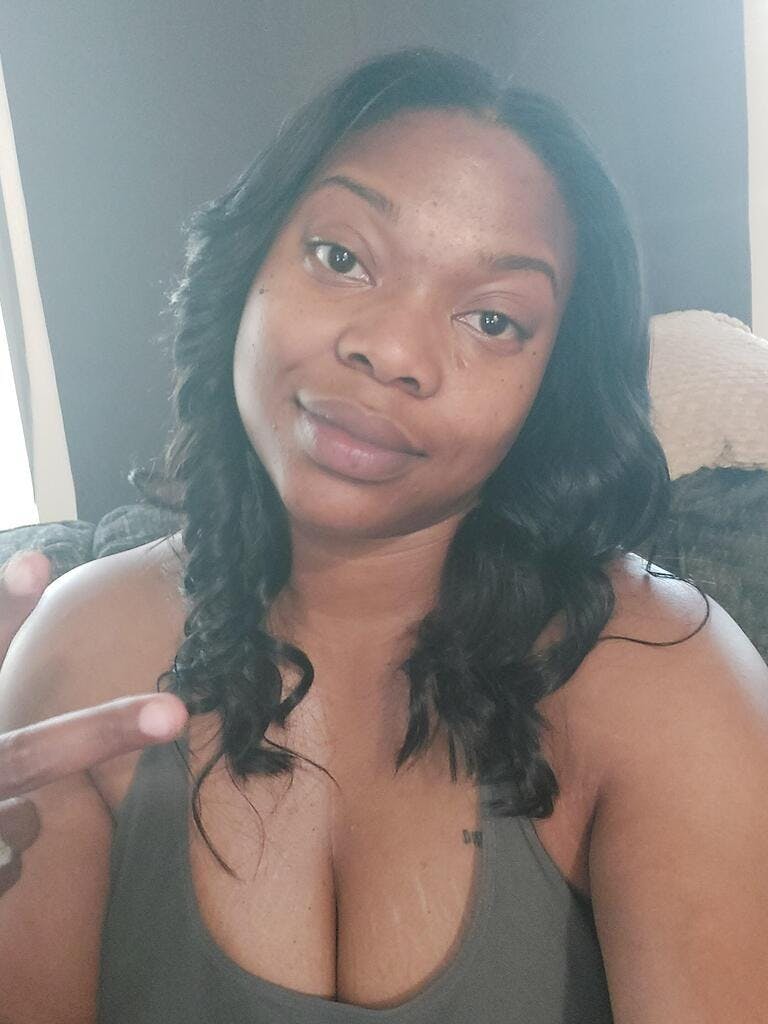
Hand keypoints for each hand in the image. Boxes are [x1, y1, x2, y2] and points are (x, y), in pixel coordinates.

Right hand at [0, 551, 187, 894]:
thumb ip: (21, 704)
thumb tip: (51, 612)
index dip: (3, 608)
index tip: (41, 561)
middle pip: (35, 751)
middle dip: (103, 732)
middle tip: (176, 713)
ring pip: (26, 820)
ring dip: (20, 824)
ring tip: (3, 824)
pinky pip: (6, 866)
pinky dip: (3, 864)